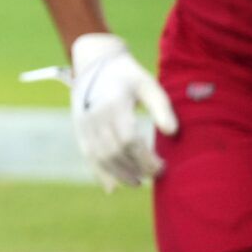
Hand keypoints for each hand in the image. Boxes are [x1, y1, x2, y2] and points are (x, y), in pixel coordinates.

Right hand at [69, 33, 176, 192]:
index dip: (146, 158)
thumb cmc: (129, 76)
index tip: (162, 165)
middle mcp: (95, 114)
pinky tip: (112, 187)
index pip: (129, 139)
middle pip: (114, 152)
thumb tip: (172, 133)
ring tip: (137, 182)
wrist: (95, 63)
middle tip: (154, 175)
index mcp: (114, 103)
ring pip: (100, 157)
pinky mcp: (79, 128)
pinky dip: (99, 173)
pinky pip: (88, 155)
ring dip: (119, 174)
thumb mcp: (149, 85)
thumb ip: (162, 108)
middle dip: (136, 168)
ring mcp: (84, 123)